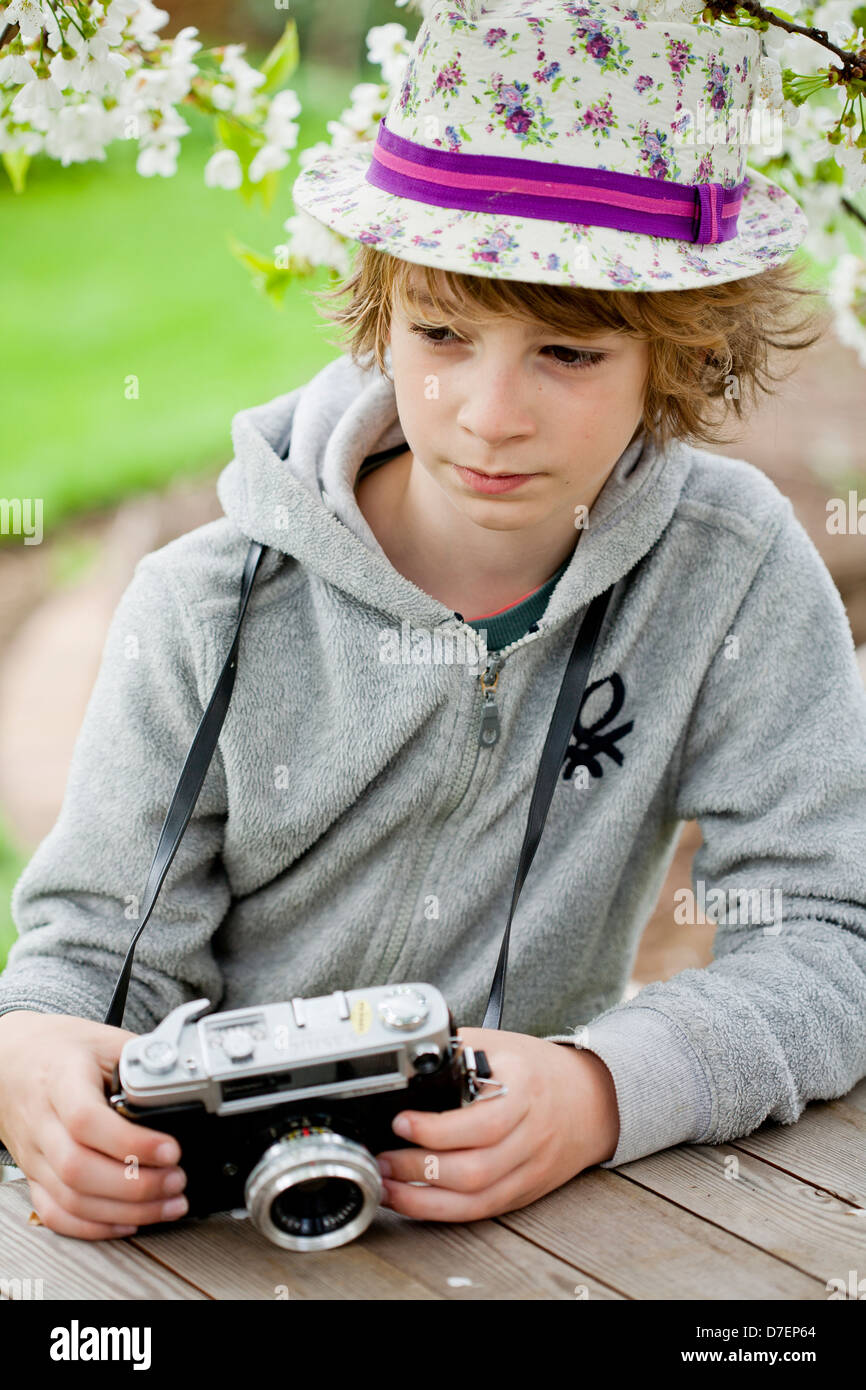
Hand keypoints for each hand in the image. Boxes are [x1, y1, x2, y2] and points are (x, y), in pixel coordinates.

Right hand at [0, 1010, 188, 1240]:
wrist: (13, 1058)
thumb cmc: (62, 1048)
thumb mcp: (104, 1040)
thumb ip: (140, 1061)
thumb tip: (184, 1083)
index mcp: (60, 1080)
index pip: (86, 1120)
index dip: (131, 1142)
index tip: (171, 1149)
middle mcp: (42, 1121)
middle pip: (78, 1169)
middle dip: (135, 1185)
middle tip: (177, 1180)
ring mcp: (35, 1153)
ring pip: (71, 1199)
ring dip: (124, 1211)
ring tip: (167, 1205)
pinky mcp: (35, 1174)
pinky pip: (56, 1213)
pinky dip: (93, 1226)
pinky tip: (128, 1220)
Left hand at [375, 1026, 619, 1222]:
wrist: (593, 1098)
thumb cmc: (539, 1069)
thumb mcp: (502, 1046)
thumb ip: (459, 1051)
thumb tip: (408, 1059)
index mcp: (526, 1091)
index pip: (481, 1123)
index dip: (435, 1130)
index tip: (401, 1122)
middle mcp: (532, 1136)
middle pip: (475, 1170)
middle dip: (419, 1169)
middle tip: (382, 1159)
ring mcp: (531, 1169)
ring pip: (476, 1199)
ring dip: (423, 1199)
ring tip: (387, 1185)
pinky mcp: (526, 1192)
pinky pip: (482, 1210)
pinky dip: (443, 1211)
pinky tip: (414, 1201)